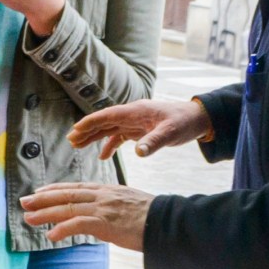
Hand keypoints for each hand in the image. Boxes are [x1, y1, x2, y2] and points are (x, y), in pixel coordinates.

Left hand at [20, 183, 155, 249]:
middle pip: (67, 194)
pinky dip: (62, 229)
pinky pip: (78, 224)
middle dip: (43, 198)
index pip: (76, 187)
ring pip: (68, 207)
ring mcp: (104, 208)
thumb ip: (113, 207)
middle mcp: (103, 196)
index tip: (40, 191)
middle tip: (24, 202)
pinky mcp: (106, 223)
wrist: (168, 223)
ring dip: (45, 213)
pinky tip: (50, 235)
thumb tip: (101, 217)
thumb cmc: (153, 217)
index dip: (56, 189)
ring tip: (28, 218)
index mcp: (108, 190)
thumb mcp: (130, 204)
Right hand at [67, 97, 214, 159]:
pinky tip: (103, 156)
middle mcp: (132, 115)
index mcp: (135, 111)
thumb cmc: (184, 122)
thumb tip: (138, 153)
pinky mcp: (139, 130)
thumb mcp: (171, 133)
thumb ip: (154, 142)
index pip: (108, 116)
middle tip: (70, 140)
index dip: (91, 122)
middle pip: (104, 122)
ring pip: (109, 129)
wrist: (198, 119)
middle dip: (87, 130)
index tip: (76, 129)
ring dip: (94, 137)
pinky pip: (119, 137)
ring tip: (77, 145)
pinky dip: (110, 145)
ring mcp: (134, 122)